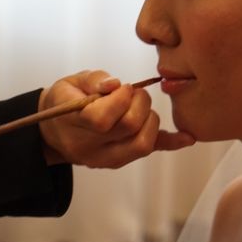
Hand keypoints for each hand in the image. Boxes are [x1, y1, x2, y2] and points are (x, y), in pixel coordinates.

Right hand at [38, 70, 194, 167]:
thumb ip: (94, 80)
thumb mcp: (71, 83)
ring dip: (151, 119)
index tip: (121, 88)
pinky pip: (151, 152)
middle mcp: (90, 148)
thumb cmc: (66, 100)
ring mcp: (107, 159)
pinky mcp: (122, 160)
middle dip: (140, 103)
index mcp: (73, 124)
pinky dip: (172, 143)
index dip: (118, 99)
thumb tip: (114, 84)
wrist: (54, 130)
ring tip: (140, 107)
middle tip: (134, 93)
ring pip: (143, 144)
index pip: (101, 119)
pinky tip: (187, 137)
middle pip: (129, 128)